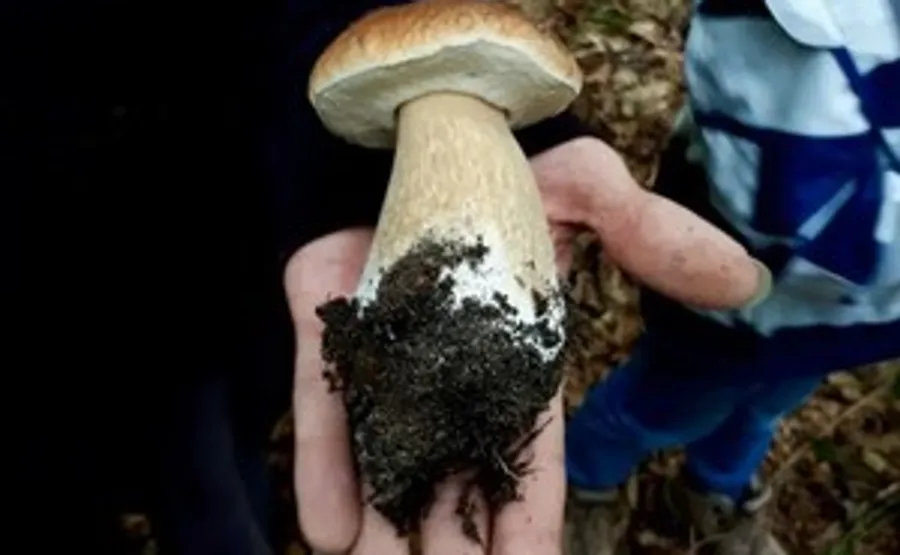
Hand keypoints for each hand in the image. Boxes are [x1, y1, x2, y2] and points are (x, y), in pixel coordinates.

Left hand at [284, 137, 767, 554]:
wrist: (426, 117)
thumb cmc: (513, 155)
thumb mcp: (590, 191)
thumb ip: (654, 237)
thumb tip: (743, 281)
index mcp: (514, 361)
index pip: (526, 462)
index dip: (527, 526)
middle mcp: (451, 371)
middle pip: (455, 480)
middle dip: (454, 545)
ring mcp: (387, 352)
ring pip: (389, 460)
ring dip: (389, 530)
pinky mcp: (331, 322)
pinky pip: (326, 406)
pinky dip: (328, 467)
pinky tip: (331, 532)